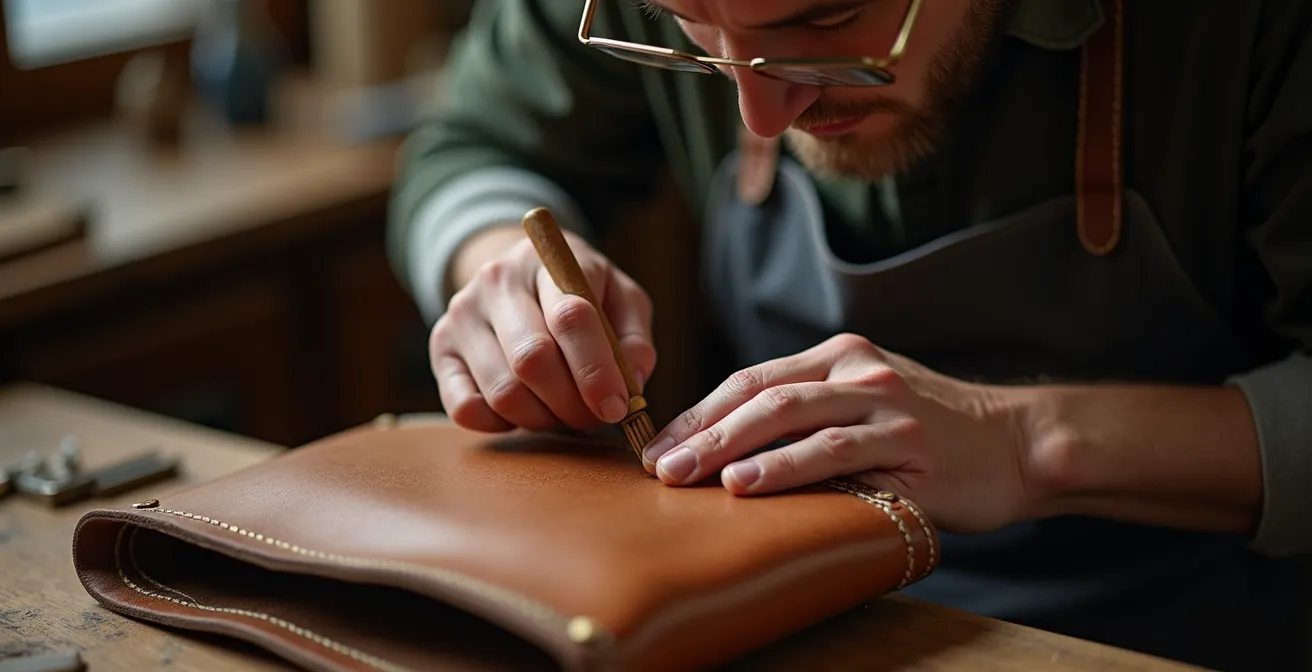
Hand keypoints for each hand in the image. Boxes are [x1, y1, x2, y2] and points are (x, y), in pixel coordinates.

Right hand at [429, 231, 655, 432]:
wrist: (520, 275)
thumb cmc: (582, 293)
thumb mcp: (620, 298)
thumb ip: (633, 338)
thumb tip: (631, 382)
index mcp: (550, 261)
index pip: (571, 317)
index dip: (596, 370)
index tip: (616, 406)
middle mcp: (497, 281)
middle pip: (532, 360)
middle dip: (571, 403)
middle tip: (594, 416)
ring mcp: (462, 313)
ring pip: (503, 391)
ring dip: (542, 418)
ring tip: (563, 411)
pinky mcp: (441, 347)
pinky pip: (465, 409)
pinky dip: (501, 425)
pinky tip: (525, 410)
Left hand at [641, 333, 1034, 533]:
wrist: (1017, 444)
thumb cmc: (931, 436)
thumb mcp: (867, 406)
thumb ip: (813, 414)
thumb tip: (732, 451)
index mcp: (840, 356)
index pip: (752, 380)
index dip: (700, 413)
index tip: (659, 446)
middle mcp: (857, 369)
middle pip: (759, 394)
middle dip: (700, 431)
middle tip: (657, 465)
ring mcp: (883, 403)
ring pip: (788, 416)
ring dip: (727, 446)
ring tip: (684, 475)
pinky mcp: (906, 442)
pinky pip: (833, 452)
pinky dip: (783, 467)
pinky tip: (745, 485)